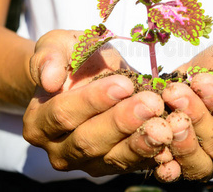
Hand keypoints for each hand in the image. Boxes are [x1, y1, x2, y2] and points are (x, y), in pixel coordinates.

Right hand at [23, 30, 172, 176]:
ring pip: (114, 159)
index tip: (123, 84)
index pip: (64, 114)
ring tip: (165, 127)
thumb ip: (48, 58)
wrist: (87, 77)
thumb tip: (49, 80)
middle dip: (122, 122)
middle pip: (89, 141)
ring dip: (142, 144)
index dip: (93, 100)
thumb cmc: (72, 59)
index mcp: (40, 122)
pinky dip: (154, 157)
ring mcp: (87, 162)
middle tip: (151, 104)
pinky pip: (134, 165)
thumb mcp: (57, 47)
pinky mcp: (113, 165)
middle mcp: (59, 150)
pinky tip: (172, 145)